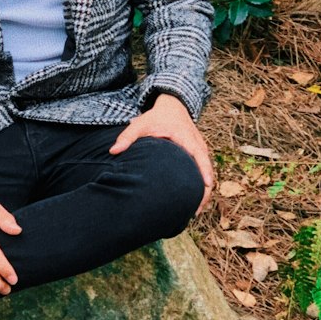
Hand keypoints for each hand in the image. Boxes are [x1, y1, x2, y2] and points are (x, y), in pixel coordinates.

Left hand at [109, 93, 214, 214]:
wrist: (173, 107)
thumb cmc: (156, 117)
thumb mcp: (140, 124)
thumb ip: (127, 137)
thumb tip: (113, 151)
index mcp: (187, 140)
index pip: (201, 159)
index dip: (204, 175)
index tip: (204, 188)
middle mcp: (198, 146)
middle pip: (207, 171)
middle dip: (205, 191)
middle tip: (196, 211)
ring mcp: (200, 150)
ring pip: (207, 173)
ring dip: (204, 191)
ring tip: (195, 211)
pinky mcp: (199, 154)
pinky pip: (204, 171)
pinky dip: (202, 184)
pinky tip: (194, 199)